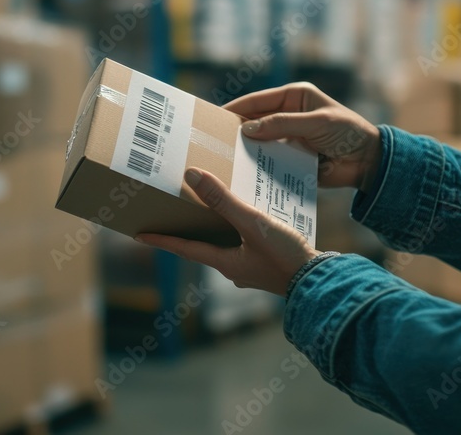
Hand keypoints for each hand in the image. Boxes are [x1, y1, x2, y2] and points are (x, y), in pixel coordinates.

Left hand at [137, 168, 319, 296]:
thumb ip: (223, 201)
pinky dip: (239, 231)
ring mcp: (252, 269)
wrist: (321, 282)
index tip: (139, 234)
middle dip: (189, 232)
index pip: (185, 249)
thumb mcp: (252, 224)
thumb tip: (192, 177)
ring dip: (216, 230)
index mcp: (225, 263)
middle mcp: (235, 269)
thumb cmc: (285, 257)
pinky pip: (246, 246)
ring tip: (209, 210)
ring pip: (226, 246)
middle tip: (173, 217)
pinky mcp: (269, 265)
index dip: (162, 239)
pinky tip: (248, 218)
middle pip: (203, 247)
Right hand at [224, 82, 381, 190]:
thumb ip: (282, 124)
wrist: (369, 162)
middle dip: (235, 131)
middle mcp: (287, 115)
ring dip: (245, 150)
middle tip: (212, 141)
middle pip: (254, 121)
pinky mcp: (291, 157)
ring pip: (259, 143)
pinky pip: (270, 160)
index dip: (235, 108)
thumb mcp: (317, 124)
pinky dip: (258, 166)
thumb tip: (248, 128)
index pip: (257, 101)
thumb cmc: (348, 133)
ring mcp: (288, 138)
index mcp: (293, 97)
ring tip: (222, 159)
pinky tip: (243, 174)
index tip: (212, 118)